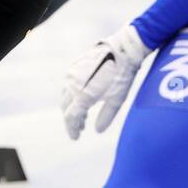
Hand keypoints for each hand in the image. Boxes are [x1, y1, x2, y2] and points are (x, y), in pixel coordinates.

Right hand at [60, 23, 148, 139]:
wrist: (122, 49)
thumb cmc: (122, 75)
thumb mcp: (117, 99)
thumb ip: (106, 116)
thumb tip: (97, 130)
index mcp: (82, 95)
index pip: (71, 117)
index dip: (72, 129)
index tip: (75, 138)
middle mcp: (72, 85)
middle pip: (66, 108)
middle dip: (71, 119)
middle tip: (81, 128)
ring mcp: (71, 74)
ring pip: (65, 96)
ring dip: (71, 107)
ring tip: (82, 115)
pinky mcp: (74, 66)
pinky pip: (67, 85)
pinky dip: (72, 95)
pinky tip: (81, 98)